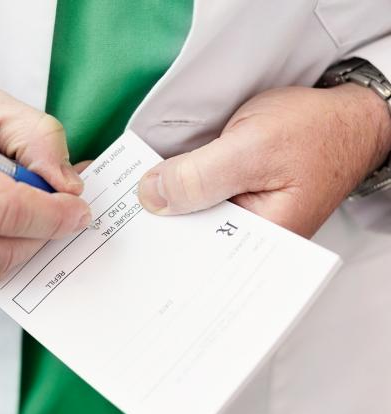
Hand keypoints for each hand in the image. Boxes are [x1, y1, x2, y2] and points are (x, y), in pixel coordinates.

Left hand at [138, 84, 390, 236]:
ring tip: (127, 204)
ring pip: (192, 219)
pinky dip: (180, 191)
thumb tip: (150, 197)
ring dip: (166, 207)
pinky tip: (154, 187)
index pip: (202, 257)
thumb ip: (200, 176)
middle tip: (114, 220)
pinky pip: (199, 200)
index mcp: (262, 241)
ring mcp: (242, 218)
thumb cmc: (313, 131)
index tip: (124, 236)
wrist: (342, 114)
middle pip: (193, 241)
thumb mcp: (253, 148)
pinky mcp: (234, 198)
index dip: (162, 246)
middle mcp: (249, 238)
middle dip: (158, 228)